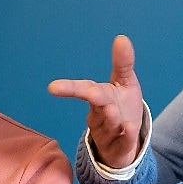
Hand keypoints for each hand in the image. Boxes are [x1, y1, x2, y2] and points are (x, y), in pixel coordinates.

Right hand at [49, 34, 143, 168]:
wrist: (123, 144)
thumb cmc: (121, 109)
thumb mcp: (125, 83)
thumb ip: (123, 62)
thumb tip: (121, 37)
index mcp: (99, 96)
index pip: (84, 88)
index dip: (70, 88)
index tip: (52, 87)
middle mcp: (100, 114)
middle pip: (96, 103)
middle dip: (92, 96)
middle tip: (90, 92)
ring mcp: (109, 132)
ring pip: (108, 123)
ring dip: (110, 117)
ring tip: (113, 111)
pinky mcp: (121, 147)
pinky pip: (123, 142)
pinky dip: (126, 136)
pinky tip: (130, 130)